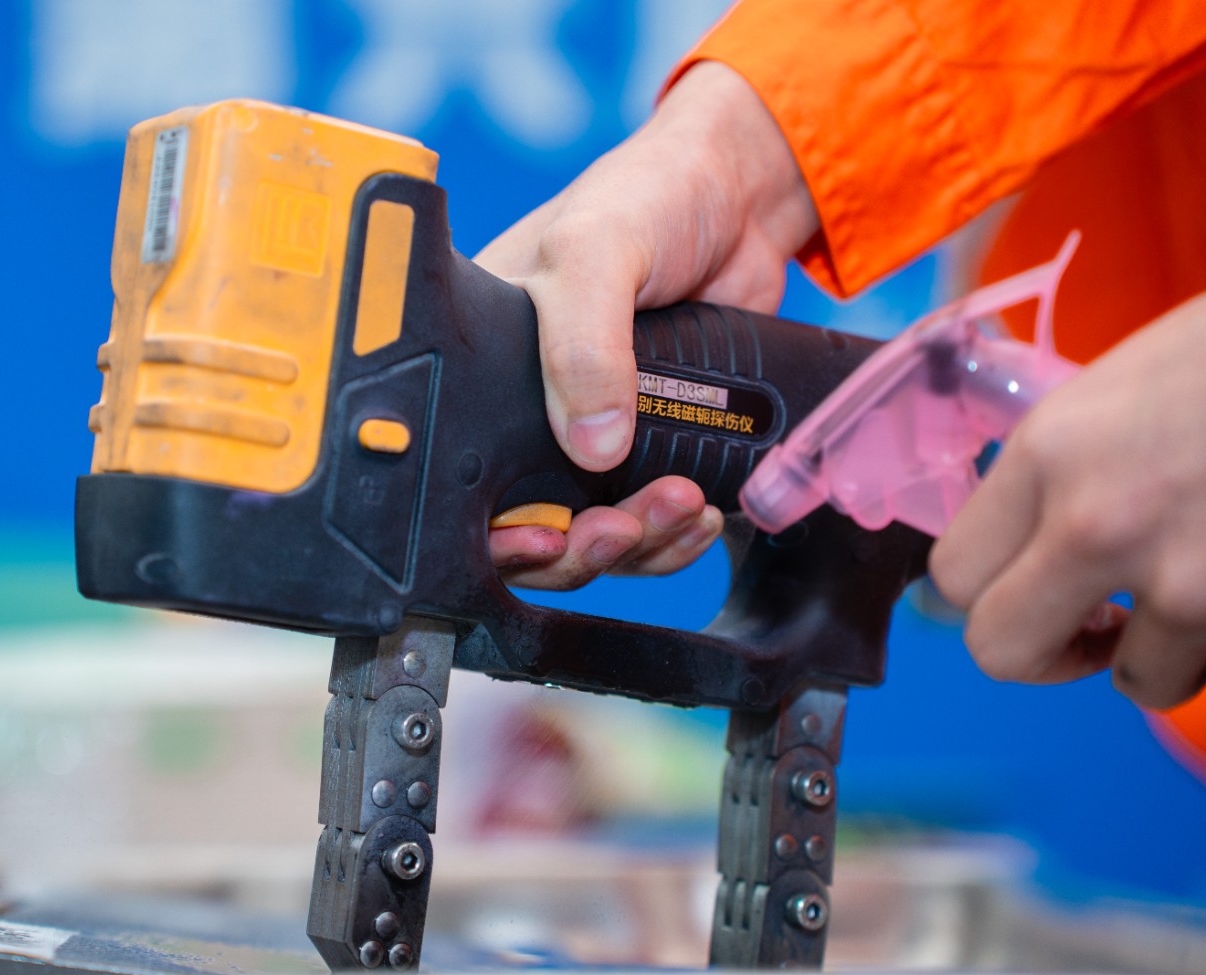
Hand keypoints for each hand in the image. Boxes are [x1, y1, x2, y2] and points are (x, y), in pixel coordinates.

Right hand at [476, 61, 819, 587]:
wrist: (742, 198)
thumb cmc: (649, 196)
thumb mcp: (595, 251)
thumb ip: (584, 343)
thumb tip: (592, 448)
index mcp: (481, 362)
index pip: (463, 471)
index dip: (497, 527)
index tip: (543, 539)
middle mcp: (526, 407)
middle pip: (531, 524)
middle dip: (581, 546)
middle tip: (623, 528)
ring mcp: (589, 432)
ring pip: (594, 534)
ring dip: (639, 544)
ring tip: (683, 510)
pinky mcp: (650, 443)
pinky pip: (649, 522)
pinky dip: (674, 536)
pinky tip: (701, 517)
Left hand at [930, 267, 1205, 775]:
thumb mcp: (1117, 391)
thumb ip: (1061, 472)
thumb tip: (1026, 546)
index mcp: (1051, 455)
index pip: (954, 572)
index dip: (986, 592)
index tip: (1026, 591)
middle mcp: (1102, 524)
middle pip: (1002, 650)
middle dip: (1047, 651)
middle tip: (1097, 630)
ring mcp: (1194, 584)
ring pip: (1140, 685)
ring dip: (1172, 660)